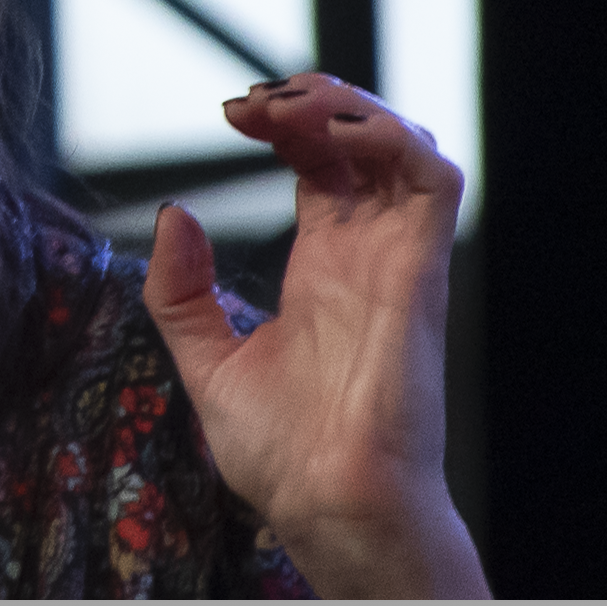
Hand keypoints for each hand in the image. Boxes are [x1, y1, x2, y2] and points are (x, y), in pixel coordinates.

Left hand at [143, 78, 486, 599]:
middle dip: (311, 101)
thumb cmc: (283, 452)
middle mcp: (364, 254)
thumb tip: (172, 215)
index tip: (228, 113)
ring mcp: (396, 259)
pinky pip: (435, 181)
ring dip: (352, 107)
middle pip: (361, 143)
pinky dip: (394, 137)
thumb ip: (182, 292)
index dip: (283, 125)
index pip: (318, 165)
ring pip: (406, 147)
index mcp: (321, 268)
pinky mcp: (420, 272)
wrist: (326, 503)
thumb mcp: (207, 360)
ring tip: (292, 105)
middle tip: (251, 102)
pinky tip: (335, 130)